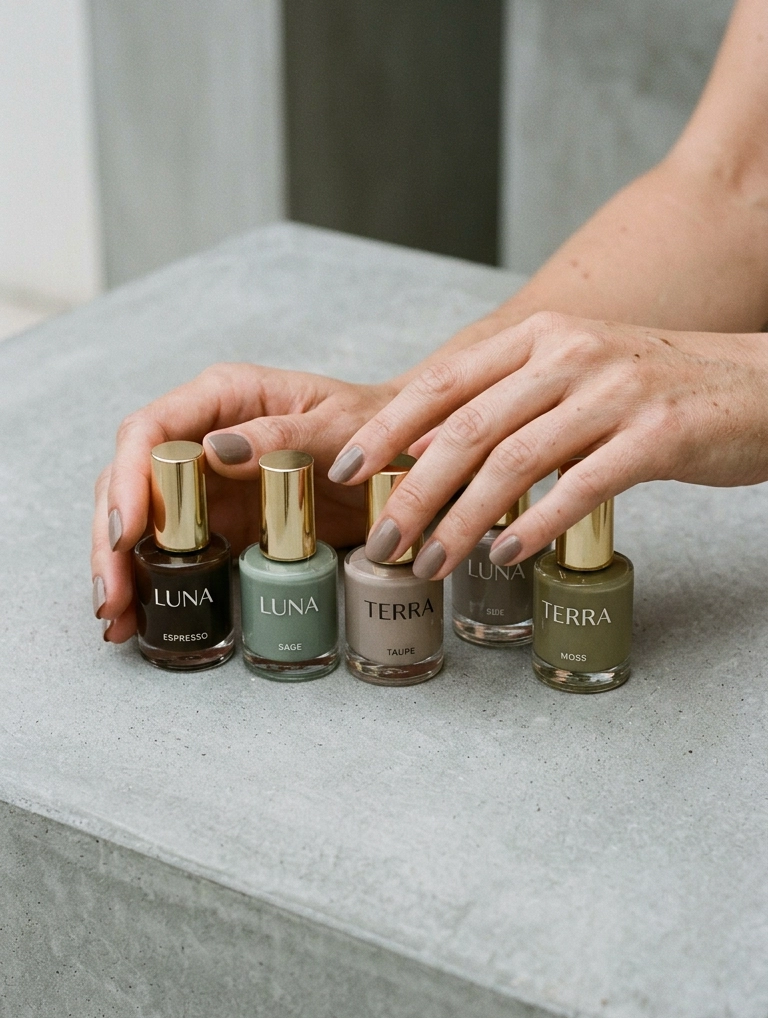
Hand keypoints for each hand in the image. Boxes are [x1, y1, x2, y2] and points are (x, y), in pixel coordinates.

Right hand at [92, 364, 396, 641]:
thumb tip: (215, 451)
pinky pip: (174, 549)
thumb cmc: (379, 427)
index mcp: (223, 398)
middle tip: (112, 597)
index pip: (149, 431)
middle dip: (111, 540)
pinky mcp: (219, 521)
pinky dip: (151, 582)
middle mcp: (201, 435)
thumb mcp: (340, 427)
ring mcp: (205, 481)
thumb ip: (282, 436)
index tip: (125, 532)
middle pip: (130, 481)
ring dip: (121, 568)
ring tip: (116, 619)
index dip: (129, 481)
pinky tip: (136, 619)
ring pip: (140, 519)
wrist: (407, 456)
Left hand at [327, 312, 767, 577]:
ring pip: (515, 461)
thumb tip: (423, 452)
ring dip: (464, 519)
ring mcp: (613, 392)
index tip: (347, 470)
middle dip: (415, 491)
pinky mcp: (656, 436)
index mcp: (539, 336)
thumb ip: (506, 403)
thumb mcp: (573, 375)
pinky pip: (581, 486)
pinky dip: (536, 525)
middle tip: (384, 541)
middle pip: (468, 428)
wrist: (758, 386)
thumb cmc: (654, 391)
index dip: (388, 429)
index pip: (443, 382)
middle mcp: (569, 354)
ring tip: (434, 561)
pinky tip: (507, 555)